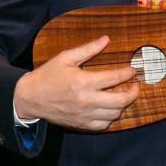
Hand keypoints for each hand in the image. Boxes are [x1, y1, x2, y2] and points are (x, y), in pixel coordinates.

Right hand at [13, 36, 138, 130]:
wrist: (30, 97)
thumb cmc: (47, 75)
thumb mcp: (65, 58)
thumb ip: (88, 49)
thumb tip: (106, 39)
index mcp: (83, 82)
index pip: (115, 78)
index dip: (128, 73)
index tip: (132, 70)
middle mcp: (86, 100)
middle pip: (121, 100)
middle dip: (133, 92)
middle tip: (135, 85)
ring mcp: (84, 115)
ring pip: (114, 114)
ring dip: (122, 105)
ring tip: (121, 95)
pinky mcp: (81, 124)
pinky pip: (104, 125)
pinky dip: (110, 117)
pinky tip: (109, 108)